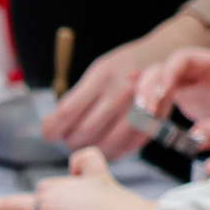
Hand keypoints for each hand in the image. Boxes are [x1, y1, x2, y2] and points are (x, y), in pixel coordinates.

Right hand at [0, 148, 157, 209]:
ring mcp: (78, 179)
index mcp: (45, 207)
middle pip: (38, 208)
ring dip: (57, 208)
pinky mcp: (99, 176)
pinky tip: (80, 177)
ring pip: (56, 190)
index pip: (11, 207)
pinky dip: (78, 167)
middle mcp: (56, 188)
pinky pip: (82, 162)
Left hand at [41, 36, 175, 158]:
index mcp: (102, 77)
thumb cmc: (123, 66)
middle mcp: (121, 93)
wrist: (162, 56)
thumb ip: (76, 97)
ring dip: (90, 150)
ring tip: (85, 144)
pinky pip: (127, 148)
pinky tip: (104, 148)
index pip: (68, 112)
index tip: (47, 134)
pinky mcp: (151, 123)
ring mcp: (138, 109)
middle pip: (85, 132)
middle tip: (68, 139)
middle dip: (71, 141)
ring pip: (106, 145)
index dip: (53, 129)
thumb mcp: (97, 71)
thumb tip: (50, 126)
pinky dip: (111, 153)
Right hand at [134, 48, 209, 152]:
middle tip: (144, 113)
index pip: (184, 58)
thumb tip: (192, 140)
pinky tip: (143, 118)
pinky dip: (152, 106)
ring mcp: (194, 83)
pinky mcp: (189, 97)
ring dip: (147, 97)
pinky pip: (162, 96)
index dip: (167, 73)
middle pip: (165, 68)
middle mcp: (203, 70)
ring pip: (159, 81)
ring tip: (143, 120)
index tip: (159, 94)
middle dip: (150, 87)